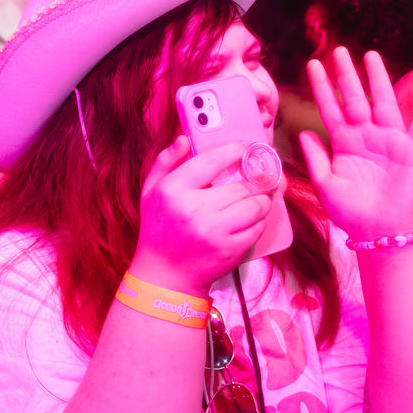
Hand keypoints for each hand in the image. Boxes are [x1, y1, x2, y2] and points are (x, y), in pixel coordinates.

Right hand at [131, 136, 271, 293]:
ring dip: (262, 200)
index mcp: (174, 190)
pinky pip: (258, 227)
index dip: (236, 150)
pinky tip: (249, 219)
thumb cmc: (158, 228)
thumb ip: (165, 162)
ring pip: (256, 205)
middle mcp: (194, 209)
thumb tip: (184, 139)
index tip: (245, 148)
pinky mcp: (230, 249)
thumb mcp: (151, 191)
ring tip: (257, 197)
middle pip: (242, 185)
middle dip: (255, 180)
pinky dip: (259, 221)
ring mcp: (214, 231)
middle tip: (258, 176)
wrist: (164, 274)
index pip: (213, 160)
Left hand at [298, 48, 412, 242]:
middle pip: (355, 98)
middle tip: (339, 51)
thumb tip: (303, 131)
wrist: (380, 231)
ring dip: (378, 79)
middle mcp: (366, 136)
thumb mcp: (326, 184)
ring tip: (371, 56)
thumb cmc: (352, 211)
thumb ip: (316, 157)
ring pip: (384, 102)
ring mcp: (390, 140)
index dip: (323, 88)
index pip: (330, 108)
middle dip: (347, 75)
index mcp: (344, 143)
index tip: (313, 65)